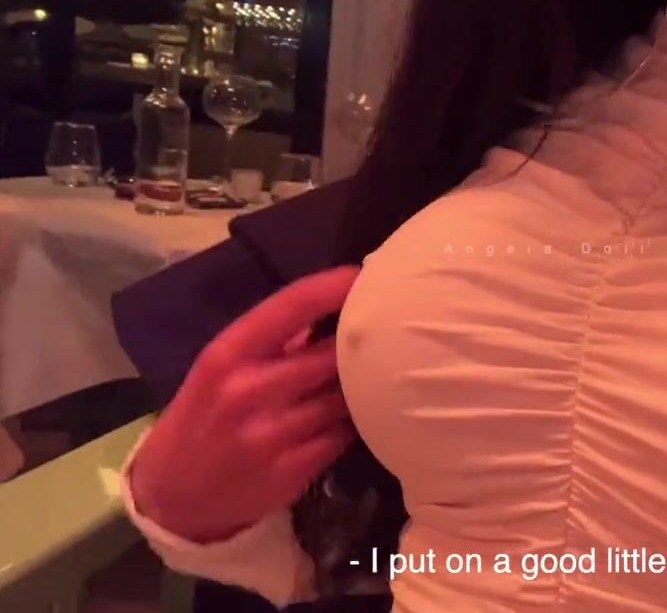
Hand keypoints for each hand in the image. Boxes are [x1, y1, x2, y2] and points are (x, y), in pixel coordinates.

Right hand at [129, 266, 361, 543]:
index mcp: (227, 355)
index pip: (292, 306)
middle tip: (384, 332)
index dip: (334, 286)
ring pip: (346, 395)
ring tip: (374, 375)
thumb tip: (331, 309)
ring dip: (363, 385)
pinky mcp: (295, 469)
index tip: (362, 276)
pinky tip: (358, 415)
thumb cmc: (202, 418)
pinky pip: (346, 433)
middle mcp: (249, 391)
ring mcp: (273, 434)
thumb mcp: (219, 371)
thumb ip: (271, 342)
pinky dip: (357, 421)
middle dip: (360, 343)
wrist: (174, 499)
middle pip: (333, 353)